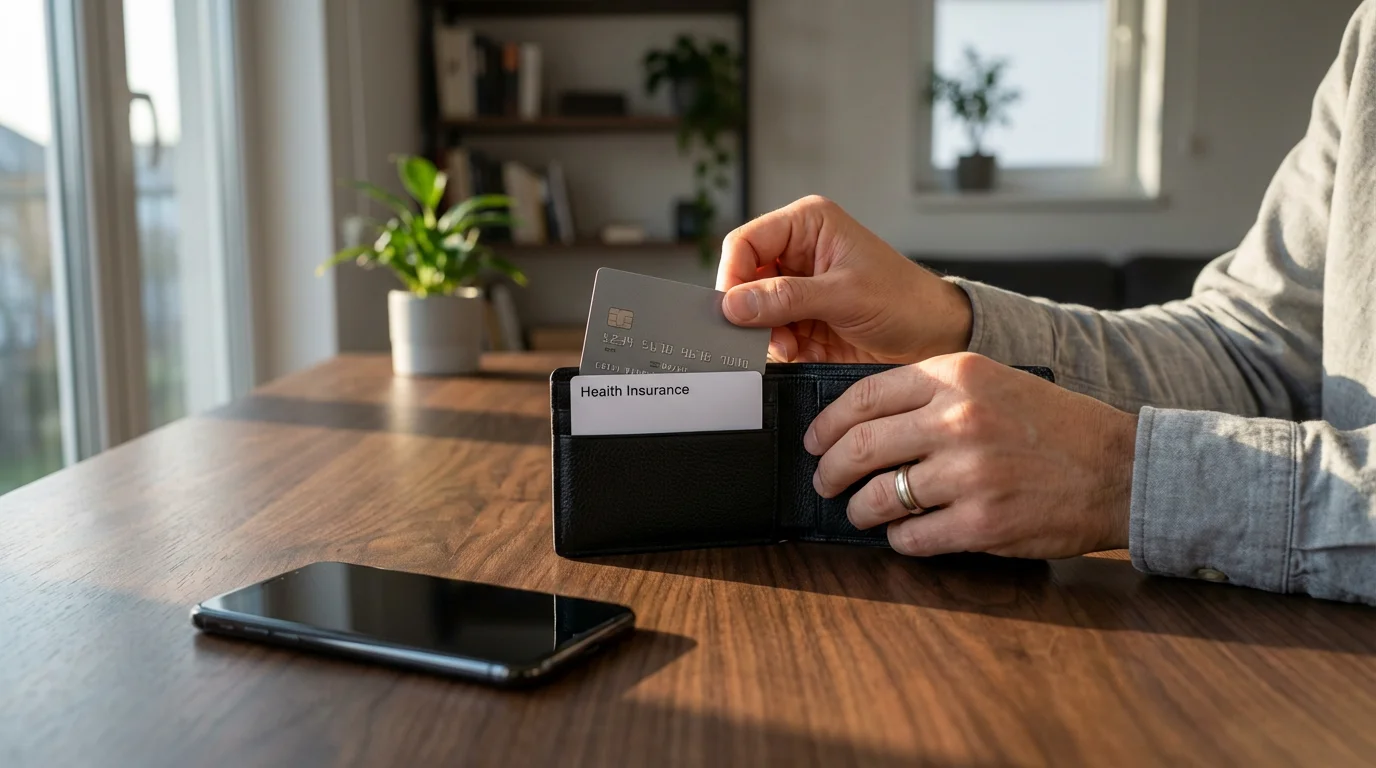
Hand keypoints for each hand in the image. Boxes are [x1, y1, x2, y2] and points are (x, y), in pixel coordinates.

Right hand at [716, 195, 972, 362]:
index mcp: (807, 224)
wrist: (933, 338)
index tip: (732, 310)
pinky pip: (768, 333)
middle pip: (743, 278)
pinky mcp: (801, 319)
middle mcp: (797, 252)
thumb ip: (786, 298)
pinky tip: (797, 351)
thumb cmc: (904, 300)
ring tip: (789, 345)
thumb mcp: (845, 295)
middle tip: (759, 334)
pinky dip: (776, 347)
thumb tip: (734, 305)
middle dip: (749, 310)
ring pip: (751, 310)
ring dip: (763, 333)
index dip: (732, 275)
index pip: (745, 242)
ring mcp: (797, 288)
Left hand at [807, 353, 1135, 558]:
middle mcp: (958, 419)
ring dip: (860, 510)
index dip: (828, 423)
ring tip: (860, 513)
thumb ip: (933, 391)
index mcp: (956, 375)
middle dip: (830, 471)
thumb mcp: (992, 381)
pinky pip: (912, 537)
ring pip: (879, 497)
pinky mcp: (982, 523)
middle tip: (826, 482)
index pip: (863, 396)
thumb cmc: (1055, 426)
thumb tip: (863, 419)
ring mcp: (969, 473)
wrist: (1121, 469)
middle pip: (860, 447)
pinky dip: (899, 539)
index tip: (816, 441)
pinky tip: (905, 534)